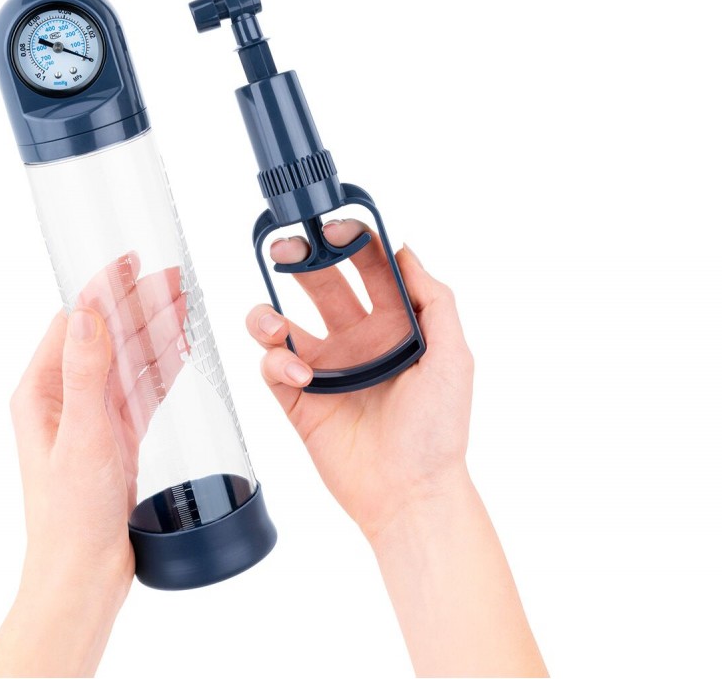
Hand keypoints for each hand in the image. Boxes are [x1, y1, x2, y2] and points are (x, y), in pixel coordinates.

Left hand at [0, 254, 187, 677]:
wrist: (83, 574)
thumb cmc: (70, 514)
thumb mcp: (81, 438)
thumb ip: (87, 374)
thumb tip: (89, 314)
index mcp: (42, 390)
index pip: (75, 321)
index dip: (104, 288)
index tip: (131, 260)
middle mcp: (64, 397)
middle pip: (107, 335)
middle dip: (140, 304)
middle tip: (176, 278)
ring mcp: (92, 415)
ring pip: (128, 359)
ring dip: (155, 330)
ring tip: (186, 302)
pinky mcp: (116, 435)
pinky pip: (142, 389)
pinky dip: (162, 366)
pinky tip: (181, 348)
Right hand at [246, 222, 473, 541]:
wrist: (410, 494)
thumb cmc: (438, 431)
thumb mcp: (454, 357)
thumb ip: (435, 300)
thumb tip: (406, 251)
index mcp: (394, 326)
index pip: (367, 269)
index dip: (350, 242)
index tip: (333, 228)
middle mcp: (357, 340)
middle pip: (319, 285)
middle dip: (300, 262)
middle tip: (285, 251)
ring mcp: (325, 369)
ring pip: (281, 324)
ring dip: (267, 314)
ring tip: (272, 324)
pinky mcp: (298, 399)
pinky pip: (271, 365)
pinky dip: (276, 361)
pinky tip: (300, 375)